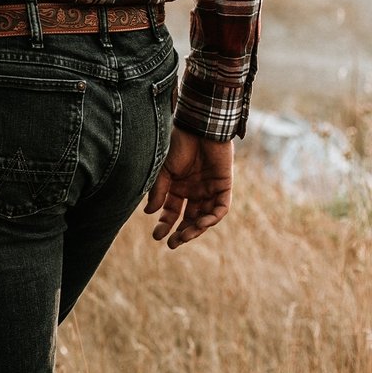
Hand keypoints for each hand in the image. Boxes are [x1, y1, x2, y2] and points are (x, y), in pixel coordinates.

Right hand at [144, 127, 233, 248]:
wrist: (198, 128)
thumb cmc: (178, 145)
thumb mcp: (163, 171)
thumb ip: (159, 192)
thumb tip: (150, 213)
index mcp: (177, 187)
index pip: (171, 212)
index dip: (164, 224)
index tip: (156, 236)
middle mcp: (193, 191)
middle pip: (189, 218)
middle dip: (181, 233)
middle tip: (172, 244)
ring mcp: (209, 189)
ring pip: (204, 217)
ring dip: (195, 229)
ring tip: (184, 237)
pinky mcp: (223, 186)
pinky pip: (220, 208)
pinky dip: (212, 218)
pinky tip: (200, 224)